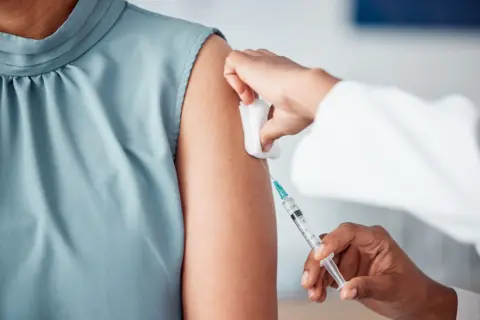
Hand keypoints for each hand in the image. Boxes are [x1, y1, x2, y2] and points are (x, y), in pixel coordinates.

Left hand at [224, 49, 338, 150]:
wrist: (307, 94)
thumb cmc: (302, 106)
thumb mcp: (281, 123)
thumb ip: (268, 132)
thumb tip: (264, 146)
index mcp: (279, 75)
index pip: (260, 73)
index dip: (253, 87)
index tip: (257, 103)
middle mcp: (270, 64)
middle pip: (247, 64)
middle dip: (243, 83)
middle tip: (251, 101)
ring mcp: (260, 60)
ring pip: (237, 61)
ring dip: (237, 81)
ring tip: (248, 99)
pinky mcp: (250, 61)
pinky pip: (230, 61)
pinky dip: (231, 77)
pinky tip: (244, 93)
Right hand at [302, 223, 457, 319]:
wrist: (415, 304)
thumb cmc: (411, 289)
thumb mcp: (391, 287)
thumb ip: (367, 287)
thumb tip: (345, 289)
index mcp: (374, 239)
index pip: (347, 232)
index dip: (331, 241)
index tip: (320, 255)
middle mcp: (359, 244)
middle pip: (330, 245)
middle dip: (316, 262)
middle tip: (309, 279)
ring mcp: (351, 257)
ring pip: (324, 260)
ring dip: (315, 275)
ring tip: (314, 292)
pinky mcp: (345, 270)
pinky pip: (326, 273)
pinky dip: (319, 283)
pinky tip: (318, 294)